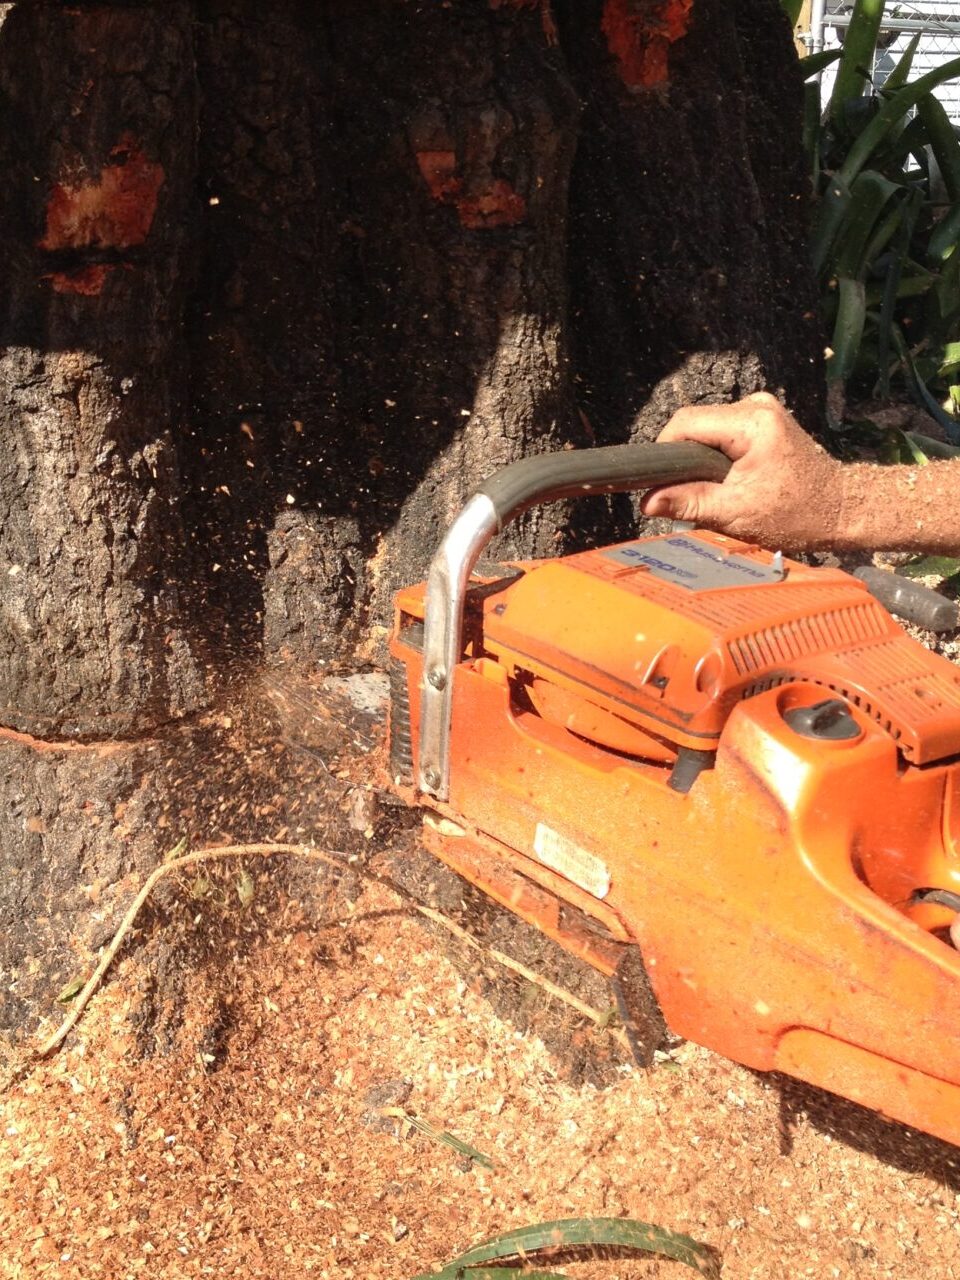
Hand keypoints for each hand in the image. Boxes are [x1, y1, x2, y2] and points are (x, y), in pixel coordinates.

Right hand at [639, 392, 843, 550]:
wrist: (843, 511)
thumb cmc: (798, 514)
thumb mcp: (735, 514)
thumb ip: (689, 503)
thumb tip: (647, 502)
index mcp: (752, 422)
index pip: (686, 422)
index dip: (665, 451)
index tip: (660, 483)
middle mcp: (757, 406)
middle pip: (696, 424)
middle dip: (685, 459)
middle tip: (689, 494)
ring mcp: (762, 410)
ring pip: (708, 429)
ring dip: (701, 459)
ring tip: (715, 489)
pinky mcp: (765, 421)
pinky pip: (724, 433)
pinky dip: (718, 457)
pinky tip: (729, 480)